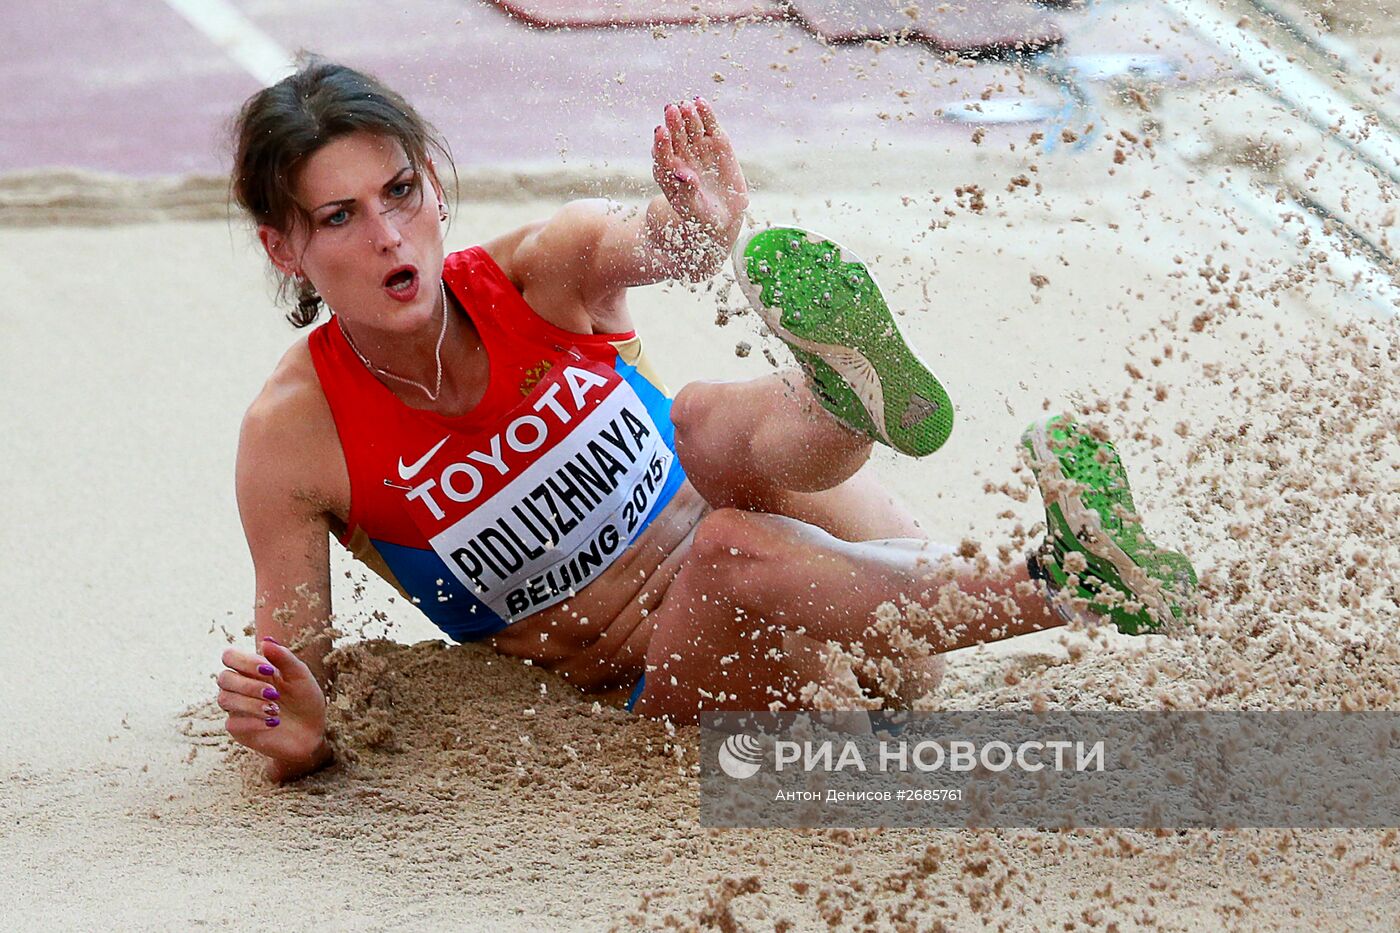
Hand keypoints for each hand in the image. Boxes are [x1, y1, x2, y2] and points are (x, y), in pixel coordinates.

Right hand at [218, 637, 330, 781]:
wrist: (312, 732)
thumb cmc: (305, 700)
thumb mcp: (300, 676)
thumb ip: (284, 658)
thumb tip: (266, 640)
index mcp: (252, 670)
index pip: (230, 657)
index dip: (245, 661)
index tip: (270, 670)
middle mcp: (240, 687)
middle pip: (223, 678)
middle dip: (248, 685)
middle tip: (274, 694)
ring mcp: (237, 709)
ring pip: (224, 700)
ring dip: (250, 703)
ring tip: (275, 710)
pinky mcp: (239, 730)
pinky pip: (232, 723)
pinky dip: (253, 722)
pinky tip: (273, 723)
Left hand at [652, 97, 748, 246]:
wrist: (723, 215)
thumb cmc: (702, 216)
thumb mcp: (694, 210)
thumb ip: (687, 192)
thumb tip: (682, 174)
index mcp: (668, 173)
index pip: (662, 155)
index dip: (661, 144)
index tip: (660, 131)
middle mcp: (681, 157)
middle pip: (675, 137)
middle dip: (673, 124)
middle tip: (671, 110)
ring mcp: (698, 148)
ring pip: (690, 128)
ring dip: (687, 116)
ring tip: (685, 105)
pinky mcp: (716, 142)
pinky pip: (709, 126)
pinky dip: (706, 114)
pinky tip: (700, 102)